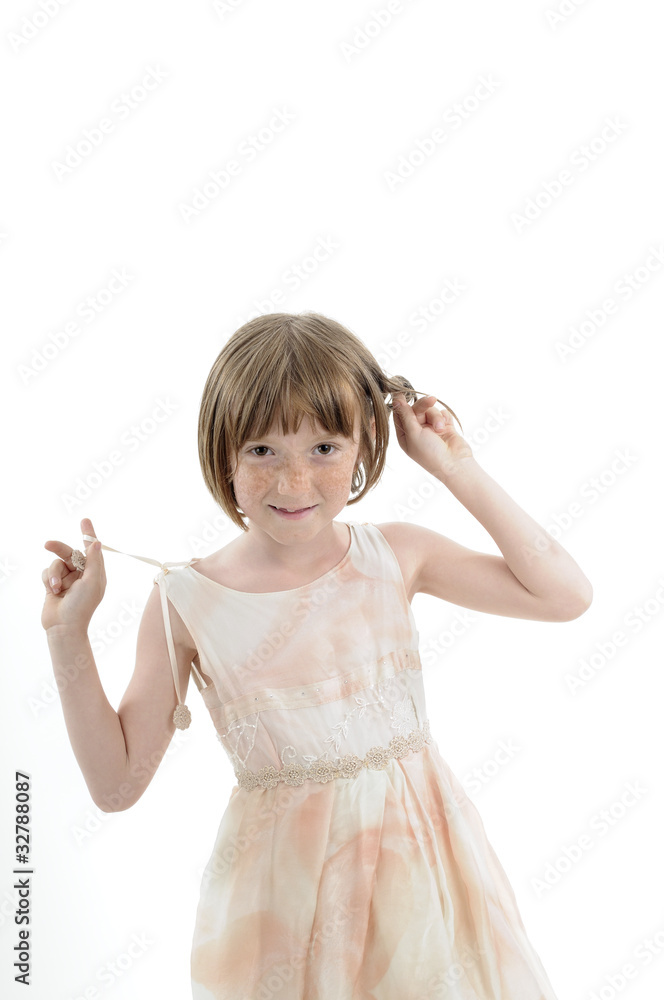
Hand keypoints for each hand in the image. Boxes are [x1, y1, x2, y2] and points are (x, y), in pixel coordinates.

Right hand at [41, 517, 105, 632]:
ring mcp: (67, 579)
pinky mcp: (53, 584)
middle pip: (69, 553)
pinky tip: (52, 591)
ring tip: (56, 588)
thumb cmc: (82, 606)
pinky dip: (48, 580)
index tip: (84, 520)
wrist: (63, 627)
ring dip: (54, 574)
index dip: (88, 534)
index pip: (92, 549)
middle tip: (47, 544)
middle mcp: (81, 574)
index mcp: (95, 573)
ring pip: (56, 563)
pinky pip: (47, 572)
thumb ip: (93, 561)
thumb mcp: (92, 582)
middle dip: (59, 549)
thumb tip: (96, 542)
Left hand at [391, 392, 473, 478]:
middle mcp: (417, 431)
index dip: (401, 403)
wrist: (455, 464)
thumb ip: (405, 415)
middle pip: (416, 408)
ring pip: (431, 410)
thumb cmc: (430, 453)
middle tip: (431, 400)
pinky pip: (443, 413)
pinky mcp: (445, 426)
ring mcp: (431, 429)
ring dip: (436, 417)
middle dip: (424, 405)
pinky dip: (445, 418)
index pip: (400, 414)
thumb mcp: (413, 434)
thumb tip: (396, 400)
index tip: (401, 390)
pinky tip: (447, 426)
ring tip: (440, 428)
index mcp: (405, 435)